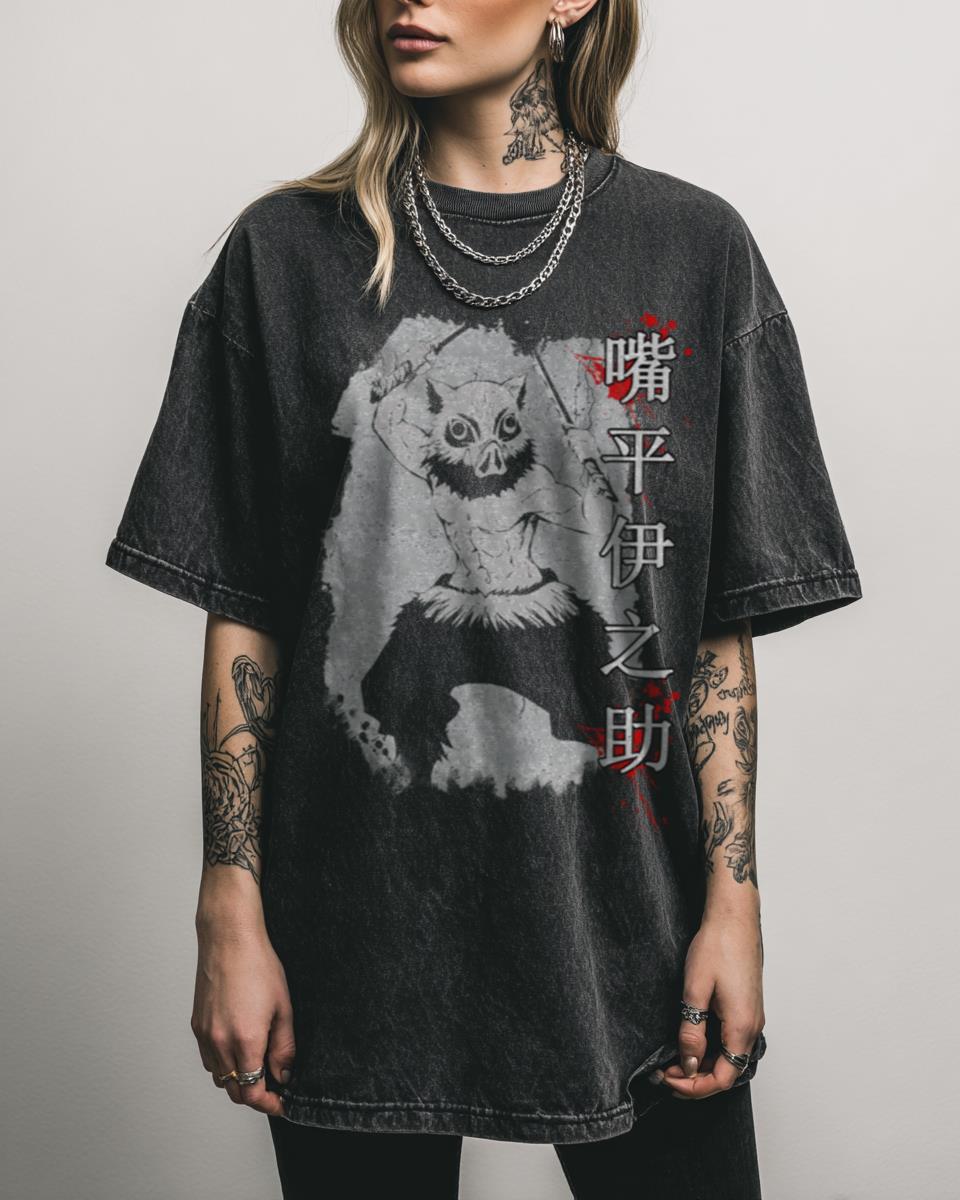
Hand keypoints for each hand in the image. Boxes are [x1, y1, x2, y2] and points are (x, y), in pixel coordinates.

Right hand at [191, 916, 295, 1116]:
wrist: (229, 939)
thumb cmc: (258, 966)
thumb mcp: (283, 1007)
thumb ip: (284, 1047)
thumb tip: (284, 1074)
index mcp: (245, 1040)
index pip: (252, 1092)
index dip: (268, 1104)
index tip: (281, 1103)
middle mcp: (220, 1043)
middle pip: (234, 1091)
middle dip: (255, 1095)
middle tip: (274, 1088)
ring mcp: (205, 1035)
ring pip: (219, 1077)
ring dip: (238, 1080)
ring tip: (258, 1066)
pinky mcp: (196, 1026)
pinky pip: (208, 1059)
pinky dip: (223, 1065)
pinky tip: (238, 1049)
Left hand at [659, 909, 764, 1099]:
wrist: (734, 918)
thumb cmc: (717, 946)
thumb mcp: (695, 990)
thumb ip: (692, 1031)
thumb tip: (689, 1064)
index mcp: (742, 1027)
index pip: (722, 1078)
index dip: (694, 1087)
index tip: (668, 1079)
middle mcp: (753, 1027)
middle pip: (727, 1072)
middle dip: (695, 1079)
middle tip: (664, 1072)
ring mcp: (752, 1017)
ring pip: (729, 1057)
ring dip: (703, 1064)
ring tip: (673, 1059)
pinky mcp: (747, 1008)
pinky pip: (731, 1041)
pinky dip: (711, 1049)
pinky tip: (691, 1041)